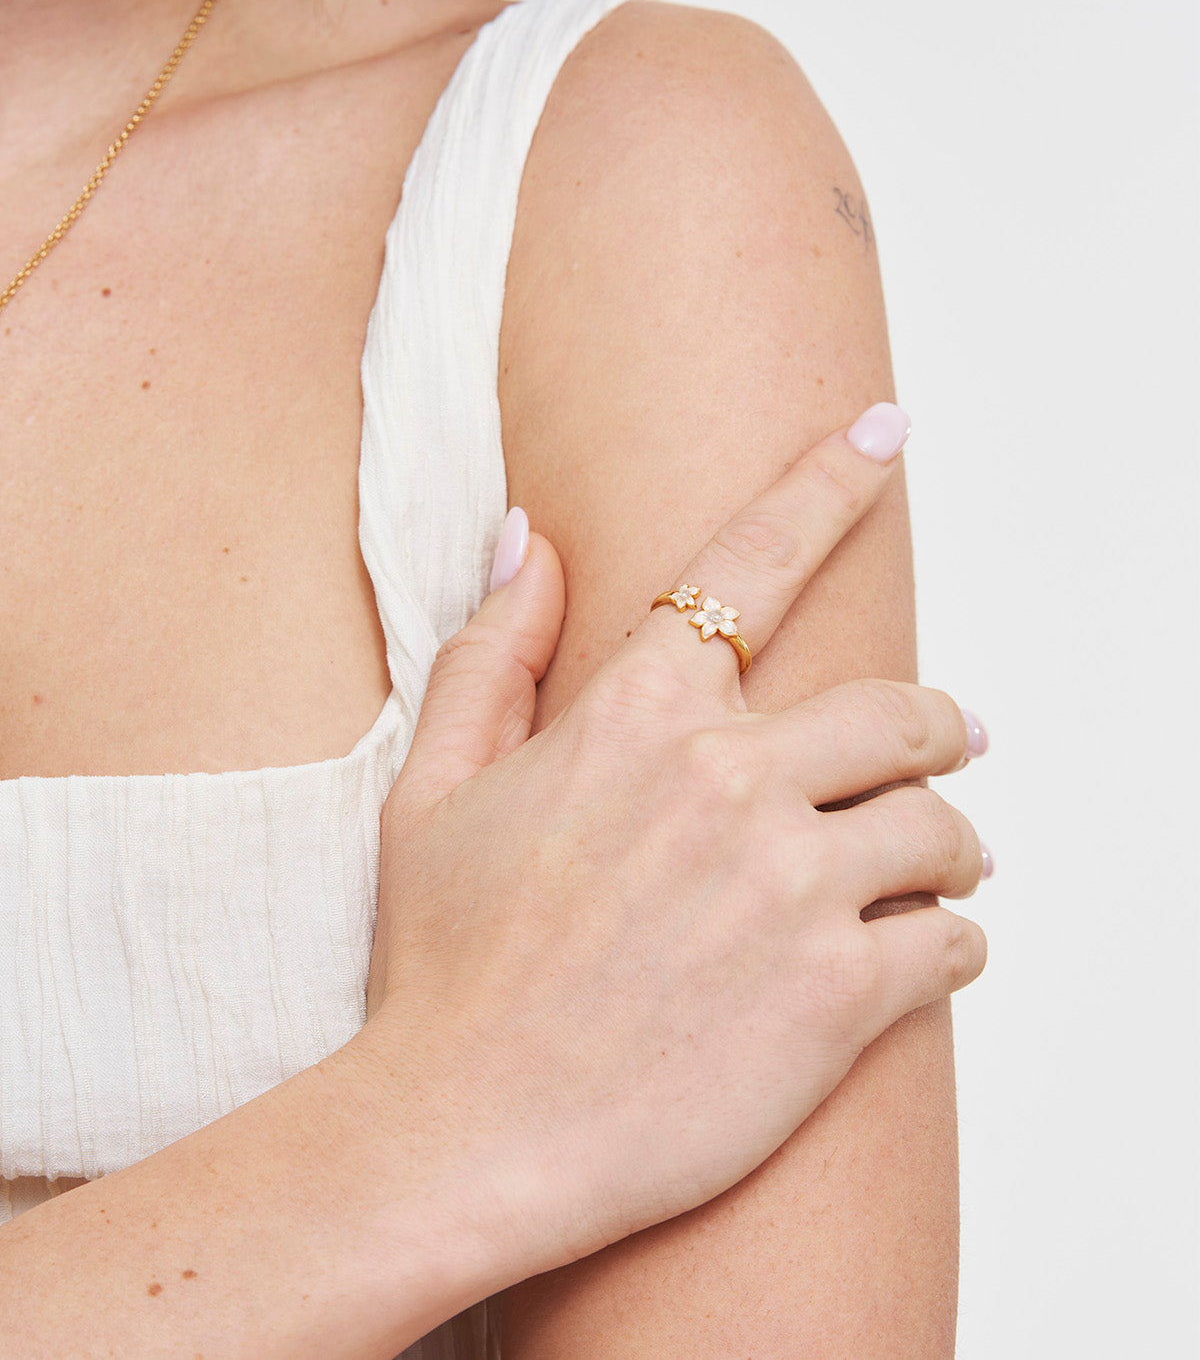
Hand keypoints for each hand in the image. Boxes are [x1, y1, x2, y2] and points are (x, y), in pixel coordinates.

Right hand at [362, 403, 986, 1285]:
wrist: (463, 1134)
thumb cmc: (441, 967)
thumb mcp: (431, 789)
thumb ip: (492, 652)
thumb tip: (532, 538)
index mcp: (636, 718)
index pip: (753, 563)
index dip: (826, 483)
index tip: (882, 431)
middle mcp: (728, 781)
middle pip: (903, 711)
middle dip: (938, 730)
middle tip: (947, 751)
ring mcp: (792, 888)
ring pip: (945, 825)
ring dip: (955, 844)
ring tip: (943, 869)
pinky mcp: (837, 996)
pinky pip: (955, 940)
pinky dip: (956, 940)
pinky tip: (928, 954)